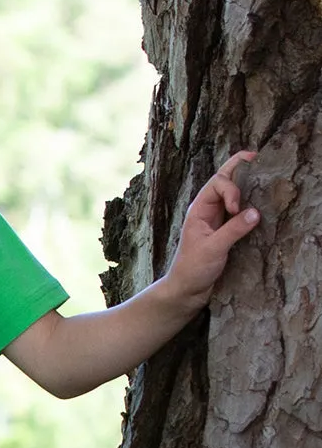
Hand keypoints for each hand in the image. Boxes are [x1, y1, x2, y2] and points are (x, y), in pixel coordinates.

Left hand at [164, 150, 259, 309]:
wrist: (187, 290)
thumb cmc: (192, 269)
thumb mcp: (213, 249)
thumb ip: (233, 230)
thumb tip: (255, 212)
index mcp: (199, 209)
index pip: (218, 183)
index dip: (232, 189)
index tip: (237, 208)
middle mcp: (208, 210)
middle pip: (223, 180)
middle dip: (238, 167)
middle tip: (256, 156)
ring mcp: (217, 220)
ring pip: (232, 194)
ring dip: (245, 184)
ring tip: (261, 174)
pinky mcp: (225, 230)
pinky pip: (239, 211)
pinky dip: (249, 202)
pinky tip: (260, 201)